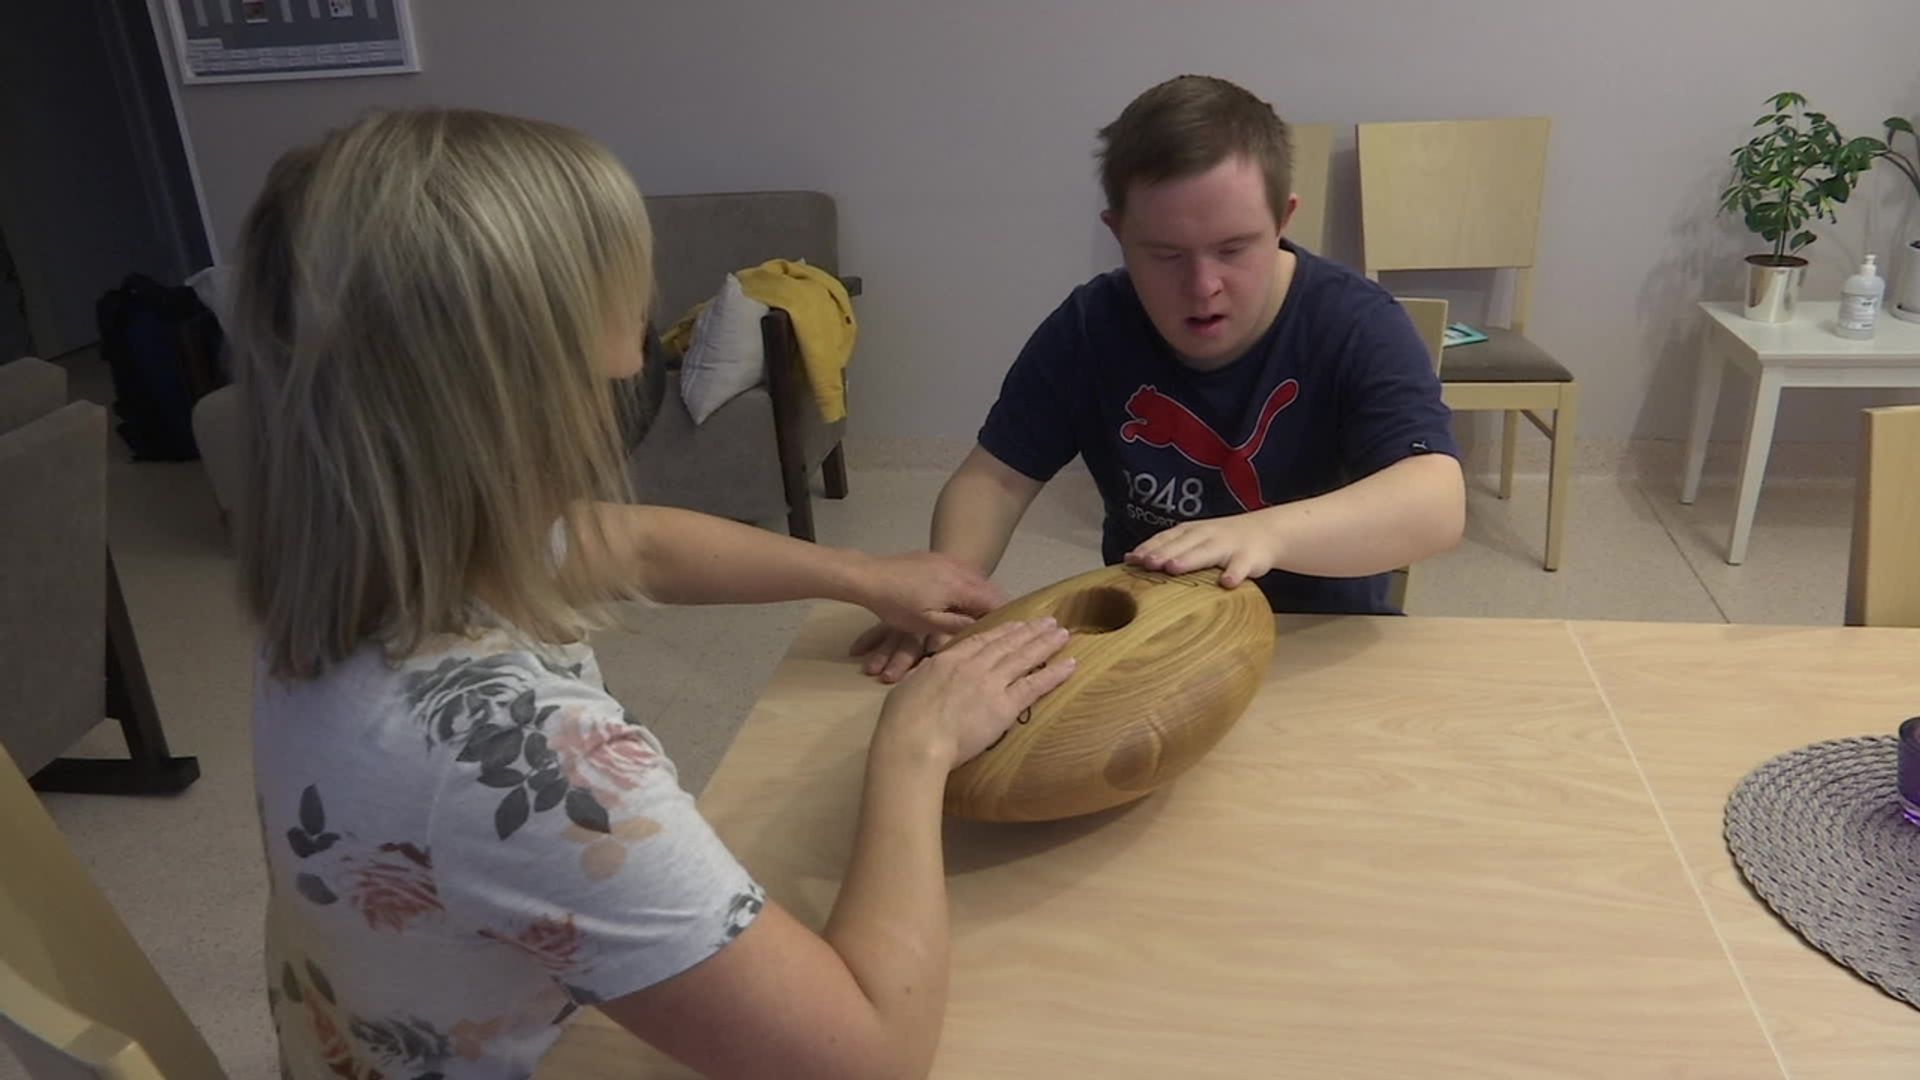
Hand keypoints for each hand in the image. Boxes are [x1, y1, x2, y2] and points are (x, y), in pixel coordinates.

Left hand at [848, 552, 1004, 679]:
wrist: (870, 576)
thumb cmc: (897, 604)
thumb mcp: (926, 622)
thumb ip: (957, 624)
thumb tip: (984, 627)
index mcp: (960, 585)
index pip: (995, 600)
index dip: (1004, 616)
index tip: (1008, 631)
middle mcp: (960, 568)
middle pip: (988, 588)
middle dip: (993, 606)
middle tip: (996, 627)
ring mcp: (948, 560)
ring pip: (975, 579)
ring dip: (980, 596)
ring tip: (979, 616)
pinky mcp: (936, 558)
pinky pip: (962, 572)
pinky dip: (967, 586)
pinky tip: (959, 598)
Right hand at [875, 618, 1074, 769]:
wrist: (916, 739)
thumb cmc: (902, 719)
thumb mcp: (908, 686)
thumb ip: (923, 676)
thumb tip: (926, 673)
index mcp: (948, 660)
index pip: (980, 641)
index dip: (1002, 631)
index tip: (1016, 625)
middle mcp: (974, 665)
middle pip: (1007, 644)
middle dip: (1029, 631)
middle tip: (1048, 621)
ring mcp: (991, 683)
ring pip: (1024, 658)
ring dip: (1045, 644)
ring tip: (1063, 633)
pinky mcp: (1005, 705)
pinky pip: (1034, 686)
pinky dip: (1054, 673)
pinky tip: (1070, 664)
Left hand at [1125, 512, 1279, 587]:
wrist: (1267, 533)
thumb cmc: (1221, 541)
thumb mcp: (1193, 540)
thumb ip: (1166, 548)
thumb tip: (1129, 558)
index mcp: (1191, 532)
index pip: (1166, 538)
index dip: (1149, 547)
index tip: (1131, 559)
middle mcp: (1207, 535)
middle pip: (1182, 544)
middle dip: (1163, 552)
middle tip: (1146, 563)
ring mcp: (1229, 545)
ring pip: (1207, 552)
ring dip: (1190, 559)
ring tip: (1174, 568)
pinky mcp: (1250, 559)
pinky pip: (1241, 567)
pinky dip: (1235, 574)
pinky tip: (1227, 584)